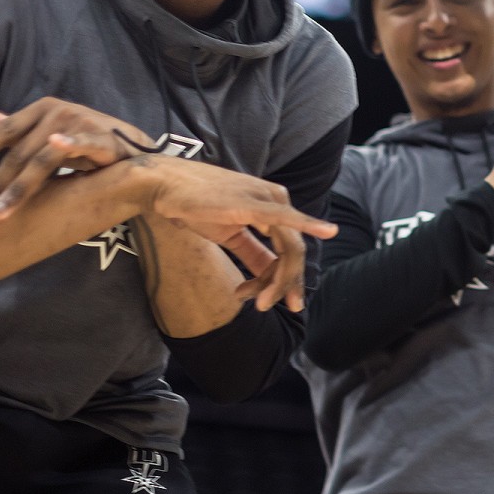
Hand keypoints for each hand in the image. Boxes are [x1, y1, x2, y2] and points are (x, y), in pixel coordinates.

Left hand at [0, 99, 153, 219]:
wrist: (133, 151)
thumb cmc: (86, 142)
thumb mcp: (45, 134)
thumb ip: (11, 128)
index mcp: (41, 110)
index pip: (5, 131)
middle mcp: (58, 112)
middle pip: (19, 153)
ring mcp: (81, 123)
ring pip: (41, 160)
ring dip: (18, 189)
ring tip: (0, 214)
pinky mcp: (103, 137)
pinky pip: (82, 144)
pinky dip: (69, 143)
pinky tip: (57, 146)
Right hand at [141, 158, 336, 311]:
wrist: (164, 187)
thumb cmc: (194, 206)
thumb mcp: (230, 235)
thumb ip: (254, 254)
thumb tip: (271, 277)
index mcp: (273, 207)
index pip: (288, 249)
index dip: (283, 279)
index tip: (267, 302)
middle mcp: (277, 200)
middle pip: (293, 252)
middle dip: (283, 284)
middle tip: (266, 306)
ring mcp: (267, 199)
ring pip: (288, 248)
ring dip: (276, 280)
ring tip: (256, 300)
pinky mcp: (254, 202)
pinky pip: (285, 218)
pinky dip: (309, 224)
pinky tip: (329, 231)